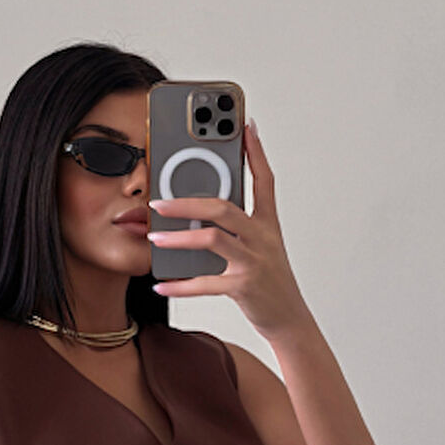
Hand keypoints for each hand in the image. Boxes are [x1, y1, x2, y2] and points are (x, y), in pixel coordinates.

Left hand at [147, 119, 309, 338]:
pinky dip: (180, 285)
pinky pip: (205, 283)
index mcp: (267, 223)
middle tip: (158, 202)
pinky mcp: (243, 288)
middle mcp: (262, 238)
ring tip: (155, 239)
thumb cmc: (270, 281)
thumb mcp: (262, 247)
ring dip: (178, 238)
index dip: (255, 151)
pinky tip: (162, 284)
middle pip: (223, 207)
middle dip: (187, 202)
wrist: (289, 319)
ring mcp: (253, 262)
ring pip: (211, 239)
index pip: (264, 179)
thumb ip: (238, 225)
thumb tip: (203, 207)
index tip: (245, 126)